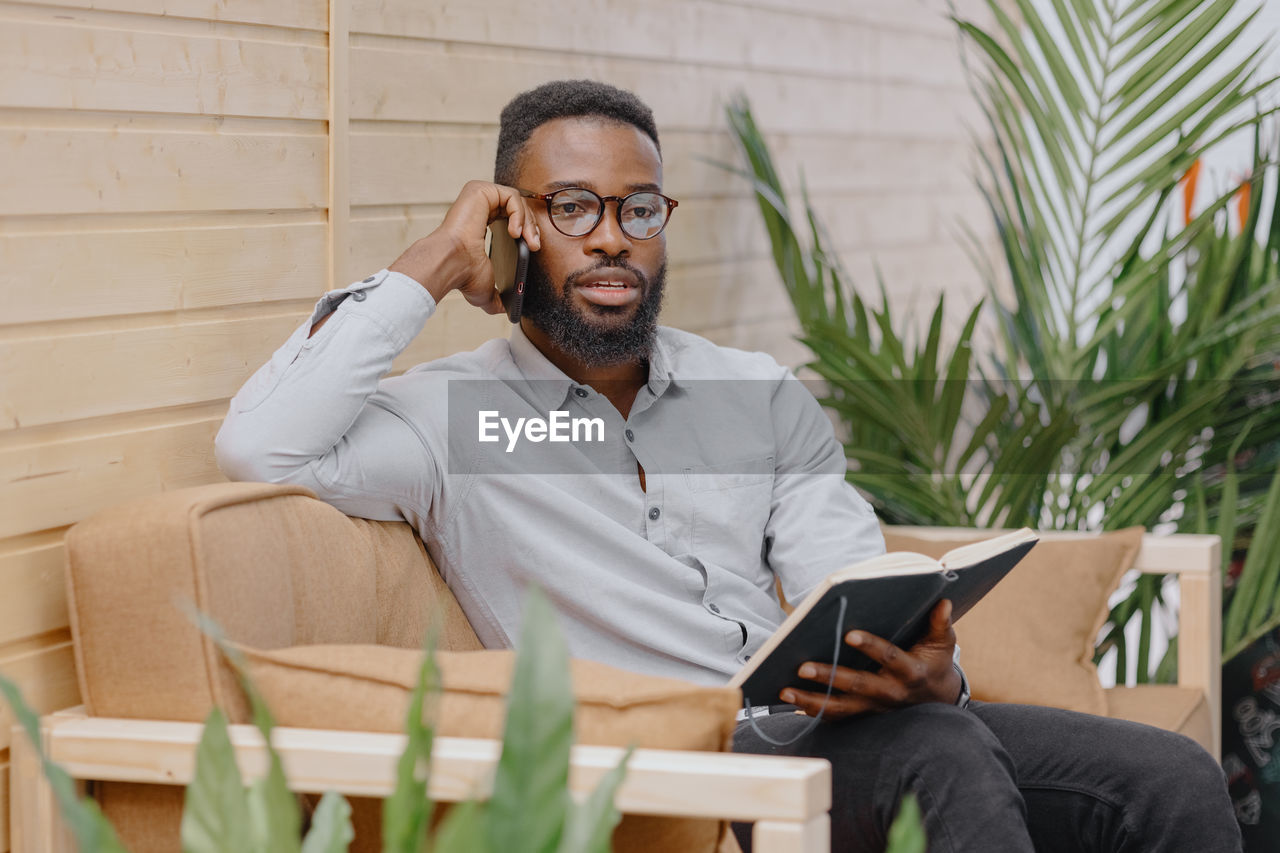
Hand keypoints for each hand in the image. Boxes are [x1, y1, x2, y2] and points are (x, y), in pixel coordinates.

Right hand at [388, 180, 542, 311]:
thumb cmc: (464, 275)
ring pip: (517, 201)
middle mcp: (479, 207)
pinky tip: (516, 233)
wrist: (452, 265)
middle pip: (518, 208)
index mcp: (481, 223)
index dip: (528, 230)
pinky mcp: (479, 191)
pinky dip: (519, 214)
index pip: (512, 217)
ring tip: (529, 242)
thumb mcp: (486, 290)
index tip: (535, 247)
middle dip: (532, 227)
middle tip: (536, 246)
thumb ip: (497, 298)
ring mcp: (478, 197)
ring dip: (528, 222)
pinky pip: (511, 196)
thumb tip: (507, 311)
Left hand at [781, 599, 961, 719]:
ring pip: (841, 707)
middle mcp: (890, 693)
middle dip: (829, 676)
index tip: (848, 634)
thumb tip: (943, 601)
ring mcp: (875, 708)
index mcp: (909, 672)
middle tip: (802, 666)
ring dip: (812, 699)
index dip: (870, 646)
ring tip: (785, 689)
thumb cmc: (933, 663)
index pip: (888, 657)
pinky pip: (836, 717)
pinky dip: (814, 710)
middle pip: (857, 685)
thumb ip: (940, 624)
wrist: (938, 700)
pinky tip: (792, 702)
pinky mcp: (864, 716)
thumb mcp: (942, 644)